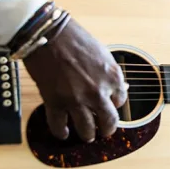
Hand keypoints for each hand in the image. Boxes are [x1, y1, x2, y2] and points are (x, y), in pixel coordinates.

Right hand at [22, 19, 126, 141]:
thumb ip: (110, 74)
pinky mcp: (55, 102)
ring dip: (87, 134)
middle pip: (109, 122)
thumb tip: (119, 88)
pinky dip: (61, 132)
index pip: (120, 101)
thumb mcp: (103, 53)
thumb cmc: (75, 38)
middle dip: (107, 129)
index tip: (110, 104)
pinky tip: (64, 133)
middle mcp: (98, 92)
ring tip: (87, 134)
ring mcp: (76, 100)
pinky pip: (59, 126)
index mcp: (113, 77)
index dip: (114, 103)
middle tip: (104, 130)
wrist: (48, 34)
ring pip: (86, 130)